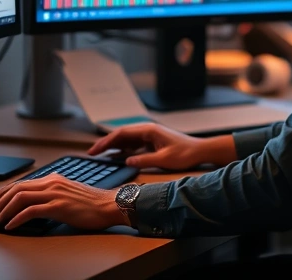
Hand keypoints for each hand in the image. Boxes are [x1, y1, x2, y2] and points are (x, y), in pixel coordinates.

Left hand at [0, 173, 124, 230]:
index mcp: (53, 179)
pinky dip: (16, 218)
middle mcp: (52, 183)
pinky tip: (10, 226)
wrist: (109, 205)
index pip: (21, 183)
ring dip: (3, 210)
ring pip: (20, 198)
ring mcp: (55, 194)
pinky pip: (30, 211)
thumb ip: (52, 194)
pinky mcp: (58, 206)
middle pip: (16, 189)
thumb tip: (34, 203)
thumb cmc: (91, 203)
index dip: (3, 193)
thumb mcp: (68, 193)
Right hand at [87, 123, 228, 170]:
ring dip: (114, 146)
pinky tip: (117, 157)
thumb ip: (144, 160)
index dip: (106, 142)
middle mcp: (148, 130)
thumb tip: (126, 161)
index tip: (94, 150)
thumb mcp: (164, 160)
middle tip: (92, 153)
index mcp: (149, 130)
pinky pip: (134, 144)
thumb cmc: (185, 154)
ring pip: (127, 139)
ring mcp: (150, 135)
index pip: (121, 134)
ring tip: (100, 155)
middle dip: (106, 143)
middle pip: (121, 135)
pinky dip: (124, 149)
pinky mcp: (153, 142)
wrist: (200, 151)